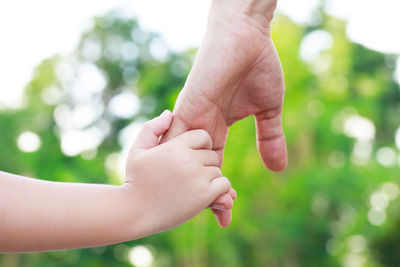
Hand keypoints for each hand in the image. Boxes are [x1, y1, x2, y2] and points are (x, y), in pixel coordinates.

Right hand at [125, 110, 231, 234]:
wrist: (134, 212)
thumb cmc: (135, 180)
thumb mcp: (138, 150)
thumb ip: (152, 128)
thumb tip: (169, 113)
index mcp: (175, 146)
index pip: (203, 136)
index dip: (199, 146)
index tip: (189, 158)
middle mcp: (188, 159)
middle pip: (210, 155)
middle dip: (203, 164)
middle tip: (188, 176)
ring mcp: (197, 177)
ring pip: (217, 170)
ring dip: (208, 179)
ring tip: (190, 187)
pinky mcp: (204, 195)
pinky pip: (224, 185)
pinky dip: (218, 191)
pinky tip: (202, 196)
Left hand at [162, 0, 285, 226]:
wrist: (247, 35)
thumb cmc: (257, 66)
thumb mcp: (268, 110)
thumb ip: (270, 138)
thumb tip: (279, 169)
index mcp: (215, 127)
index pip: (213, 166)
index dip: (218, 189)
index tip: (226, 214)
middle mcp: (199, 126)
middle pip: (195, 168)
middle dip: (205, 193)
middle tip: (220, 217)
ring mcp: (191, 116)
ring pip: (183, 158)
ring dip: (192, 182)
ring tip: (206, 208)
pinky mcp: (188, 104)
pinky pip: (176, 137)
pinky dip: (179, 160)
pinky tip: (180, 183)